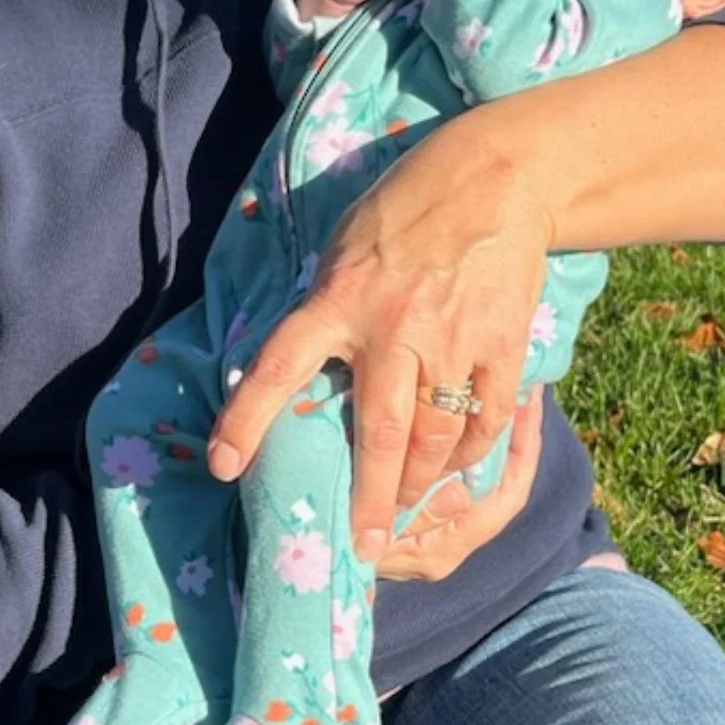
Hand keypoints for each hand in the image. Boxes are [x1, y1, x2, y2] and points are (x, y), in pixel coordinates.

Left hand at [208, 111, 550, 561]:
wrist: (494, 177)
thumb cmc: (406, 205)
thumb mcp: (346, 245)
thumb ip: (329, 302)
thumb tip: (306, 356)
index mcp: (340, 298)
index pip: (281, 366)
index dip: (248, 419)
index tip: (224, 466)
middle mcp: (391, 327)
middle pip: (377, 436)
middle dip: (370, 500)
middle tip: (365, 547)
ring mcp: (449, 340)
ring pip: (434, 439)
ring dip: (421, 482)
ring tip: (412, 505)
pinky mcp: (500, 344)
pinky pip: (484, 419)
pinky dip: (473, 451)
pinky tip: (464, 463)